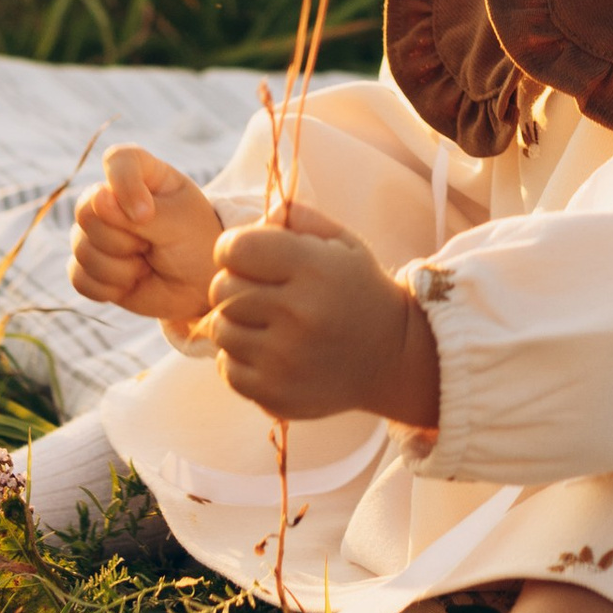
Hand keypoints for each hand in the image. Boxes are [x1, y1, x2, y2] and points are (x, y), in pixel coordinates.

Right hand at [69, 148, 222, 319]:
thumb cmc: (197, 245)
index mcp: (143, 174)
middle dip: (122, 240)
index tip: (146, 215)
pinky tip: (130, 285)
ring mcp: (99, 233)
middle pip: (86, 211)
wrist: (200, 287)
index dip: (124, 186)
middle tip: (152, 246)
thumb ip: (139, 214)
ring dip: (119, 268)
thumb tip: (97, 199)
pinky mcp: (91, 266)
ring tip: (145, 266)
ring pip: (81, 248)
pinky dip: (107, 288)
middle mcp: (113, 199)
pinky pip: (78, 277)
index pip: (117, 160)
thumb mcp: (178, 224)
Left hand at [206, 204, 441, 428]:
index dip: (233, 248)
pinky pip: (226, 369)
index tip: (248, 255)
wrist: (391, 357)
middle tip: (258, 289)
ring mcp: (286, 360)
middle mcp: (299, 315)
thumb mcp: (340, 242)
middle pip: (222, 290)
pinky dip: (237, 358)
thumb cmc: (357, 289)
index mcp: (314, 269)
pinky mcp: (276, 394)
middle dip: (233, 284)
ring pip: (220, 330)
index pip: (235, 249)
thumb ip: (295, 219)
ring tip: (263, 321)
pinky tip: (265, 351)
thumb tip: (256, 219)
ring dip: (234, 322)